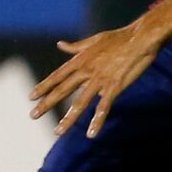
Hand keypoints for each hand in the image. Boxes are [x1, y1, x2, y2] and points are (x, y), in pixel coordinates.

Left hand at [31, 20, 165, 138]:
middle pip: (63, 90)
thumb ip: (76, 47)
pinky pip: (104, 107)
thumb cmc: (119, 38)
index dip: (44, 87)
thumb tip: (60, 44)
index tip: (31, 97)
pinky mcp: (114, 86)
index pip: (58, 76)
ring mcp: (99, 79)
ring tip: (57, 131)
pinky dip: (97, 121)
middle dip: (47, 103)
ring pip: (80, 102)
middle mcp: (86, 70)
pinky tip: (91, 134)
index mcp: (81, 60)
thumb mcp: (93, 40)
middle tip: (33, 115)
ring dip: (69, 118)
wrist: (140, 38)